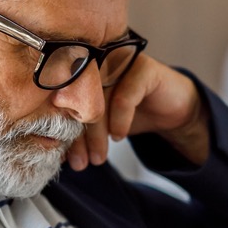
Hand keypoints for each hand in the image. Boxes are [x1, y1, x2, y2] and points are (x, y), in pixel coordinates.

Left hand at [66, 53, 210, 170]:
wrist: (173, 109)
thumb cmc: (133, 114)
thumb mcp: (102, 126)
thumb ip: (80, 132)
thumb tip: (54, 154)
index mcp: (84, 71)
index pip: (66, 102)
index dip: (63, 132)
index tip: (64, 159)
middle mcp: (100, 63)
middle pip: (80, 100)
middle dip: (79, 137)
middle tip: (81, 163)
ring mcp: (121, 63)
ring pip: (100, 100)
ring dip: (97, 134)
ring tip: (99, 157)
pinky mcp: (143, 68)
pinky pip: (124, 96)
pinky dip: (119, 119)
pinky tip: (119, 136)